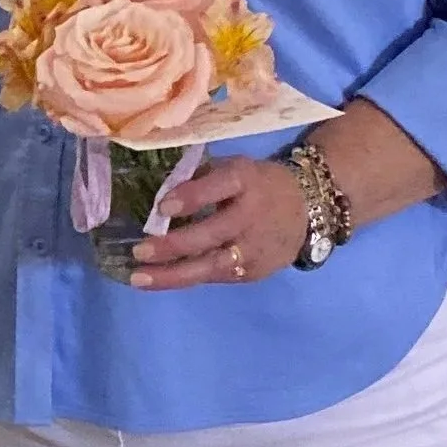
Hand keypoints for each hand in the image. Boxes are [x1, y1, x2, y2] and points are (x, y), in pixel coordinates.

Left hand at [127, 154, 304, 289]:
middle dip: (173, 246)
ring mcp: (254, 248)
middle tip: (139, 251)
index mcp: (246, 180)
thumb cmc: (257, 183)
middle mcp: (251, 216)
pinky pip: (216, 276)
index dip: (192, 196)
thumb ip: (200, 179)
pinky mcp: (254, 271)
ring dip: (173, 275)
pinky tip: (160, 278)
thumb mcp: (234, 168)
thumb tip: (158, 195)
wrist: (306, 208)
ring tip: (140, 278)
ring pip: (211, 266)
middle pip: (211, 234)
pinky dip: (187, 277)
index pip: (220, 186)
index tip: (163, 207)